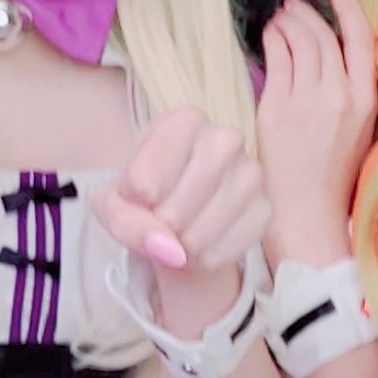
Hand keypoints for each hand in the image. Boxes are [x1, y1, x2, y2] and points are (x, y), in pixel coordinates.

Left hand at [93, 106, 270, 279]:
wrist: (173, 221)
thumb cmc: (141, 200)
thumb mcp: (113, 205)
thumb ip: (125, 221)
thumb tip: (169, 248)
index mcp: (183, 121)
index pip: (160, 154)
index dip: (142, 189)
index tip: (138, 199)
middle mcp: (225, 138)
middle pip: (197, 182)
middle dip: (169, 218)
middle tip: (160, 226)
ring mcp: (250, 172)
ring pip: (217, 216)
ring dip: (188, 243)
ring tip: (176, 241)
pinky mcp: (264, 208)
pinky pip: (238, 239)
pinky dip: (210, 256)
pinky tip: (197, 251)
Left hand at [257, 0, 377, 268]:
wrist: (307, 211)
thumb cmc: (332, 175)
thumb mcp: (358, 130)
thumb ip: (351, 92)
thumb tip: (333, 54)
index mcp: (365, 100)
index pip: (359, 37)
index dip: (346, 4)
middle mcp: (338, 95)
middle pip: (324, 35)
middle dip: (307, 10)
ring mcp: (307, 100)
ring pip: (298, 43)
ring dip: (287, 21)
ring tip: (278, 14)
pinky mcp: (277, 108)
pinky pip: (275, 61)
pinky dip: (271, 41)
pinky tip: (267, 35)